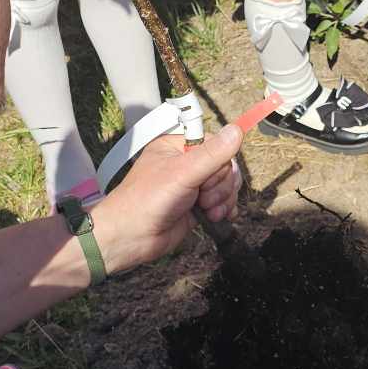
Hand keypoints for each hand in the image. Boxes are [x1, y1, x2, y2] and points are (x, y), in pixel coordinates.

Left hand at [89, 124, 242, 274]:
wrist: (130, 238)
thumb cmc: (147, 201)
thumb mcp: (182, 173)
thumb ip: (212, 154)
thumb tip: (237, 130)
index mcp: (177, 146)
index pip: (216, 144)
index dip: (220, 162)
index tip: (208, 177)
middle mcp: (186, 163)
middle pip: (225, 166)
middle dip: (221, 185)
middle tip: (204, 198)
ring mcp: (192, 186)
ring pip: (227, 185)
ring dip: (224, 200)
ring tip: (207, 211)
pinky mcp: (197, 205)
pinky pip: (224, 201)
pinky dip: (225, 209)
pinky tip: (218, 217)